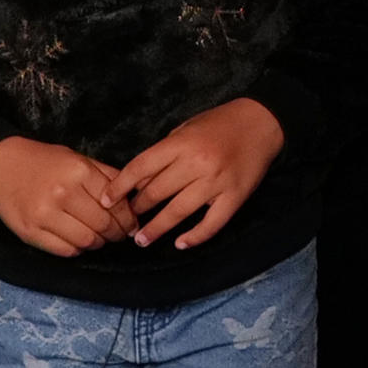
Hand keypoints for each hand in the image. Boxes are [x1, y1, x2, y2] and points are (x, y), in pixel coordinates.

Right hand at [0, 136, 138, 255]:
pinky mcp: (30, 232)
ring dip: (98, 243)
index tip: (131, 225)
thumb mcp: (78, 159)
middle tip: (119, 235)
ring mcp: (44, 214)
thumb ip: (107, 176)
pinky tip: (78, 240)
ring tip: (99, 238)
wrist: (1, 164)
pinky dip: (78, 249)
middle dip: (117, 234)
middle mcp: (62, 193)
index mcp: (78, 172)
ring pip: (87, 241)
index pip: (116, 205)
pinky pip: (65, 251)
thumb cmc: (44, 161)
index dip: (128, 219)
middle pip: (103, 226)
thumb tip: (135, 198)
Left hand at [116, 99, 286, 250]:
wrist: (261, 124)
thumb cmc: (217, 125)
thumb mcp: (185, 130)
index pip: (141, 168)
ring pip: (179, 212)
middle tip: (124, 222)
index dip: (120, 186)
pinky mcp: (234, 198)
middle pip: (157, 192)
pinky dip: (195, 237)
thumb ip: (164, 154)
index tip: (106, 201)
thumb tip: (139, 182)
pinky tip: (180, 244)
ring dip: (157, 229)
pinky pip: (211, 224)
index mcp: (180, 144)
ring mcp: (216, 183)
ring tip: (142, 240)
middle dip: (137, 209)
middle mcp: (196, 164)